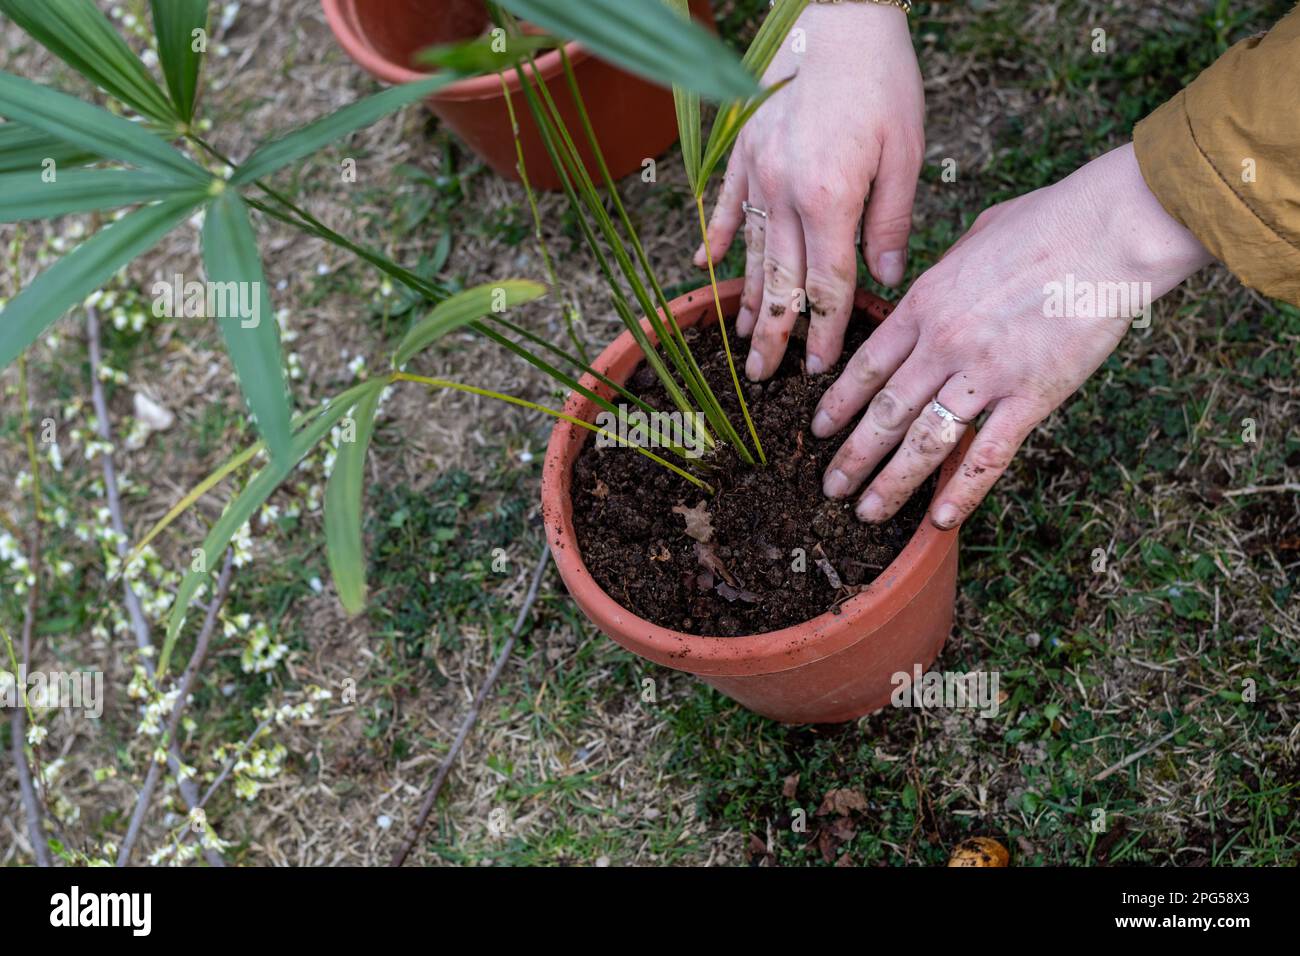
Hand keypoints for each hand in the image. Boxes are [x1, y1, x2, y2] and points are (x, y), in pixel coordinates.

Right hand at [695, 2, 923, 379]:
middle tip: (763, 377)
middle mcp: (784, 192)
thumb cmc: (884, 82)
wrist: (841, 19)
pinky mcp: (742, 153)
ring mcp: (756, 173)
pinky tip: (706, 270)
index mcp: (830, 197)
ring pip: (750, 253)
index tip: (818, 368)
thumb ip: (891, 222)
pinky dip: (716, 240)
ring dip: (747, 300)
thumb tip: (885, 279)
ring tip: (742, 340)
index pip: (826, 283)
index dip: (823, 330)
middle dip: (774, 334)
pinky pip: (725, 207)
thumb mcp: (907, 153)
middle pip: (779, 281)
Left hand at [812, 142, 1212, 528]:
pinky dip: (960, 493)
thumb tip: (933, 285)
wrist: (1109, 230)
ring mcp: (984, 374)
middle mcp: (942, 345)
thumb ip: (945, 273)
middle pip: (884, 412)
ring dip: (890, 483)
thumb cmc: (1049, 221)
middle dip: (852, 455)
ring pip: (923, 442)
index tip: (818, 429)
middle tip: (828, 487)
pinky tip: (938, 521)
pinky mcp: (1030, 397)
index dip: (838, 403)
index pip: (866, 367)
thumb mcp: (973, 238)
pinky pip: (987, 456)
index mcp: (924, 305)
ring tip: (865, 512)